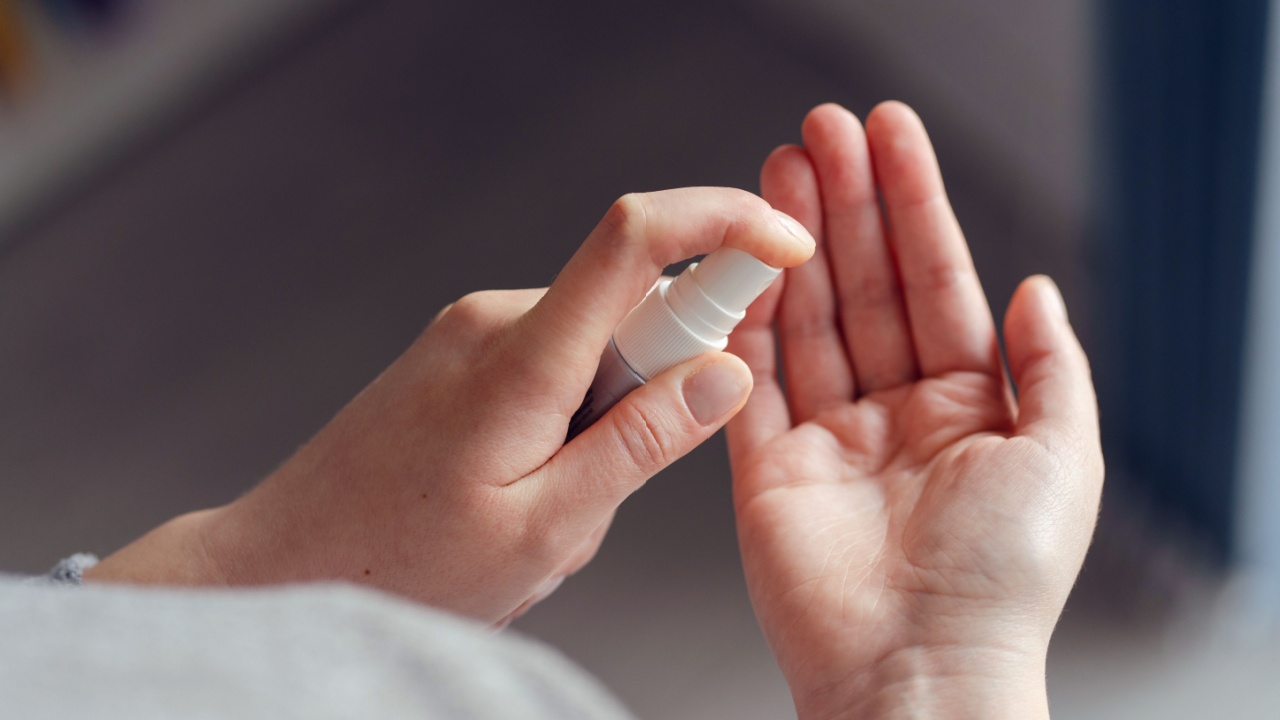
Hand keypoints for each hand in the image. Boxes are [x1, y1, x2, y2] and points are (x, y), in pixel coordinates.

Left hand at [86, 188, 814, 624]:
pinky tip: (519, 485)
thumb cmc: (402, 563)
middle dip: (658, 387)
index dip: (724, 220)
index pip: (636, 237)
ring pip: (597, 346)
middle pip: (631, 305)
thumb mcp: (545, 530)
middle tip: (605, 484)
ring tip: (543, 503)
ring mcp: (473, 331)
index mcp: (521, 357)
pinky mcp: (464, 350)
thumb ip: (641, 444)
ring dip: (608, 418)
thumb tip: (727, 373)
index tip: (786, 243)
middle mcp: (495, 319)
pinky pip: (557, 360)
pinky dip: (572, 416)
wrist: (285, 562)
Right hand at [725, 103, 1102, 718]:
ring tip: (780, 169)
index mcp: (966, 408)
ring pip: (806, 317)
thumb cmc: (1000, 583)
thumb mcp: (1063, 459)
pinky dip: (746, 318)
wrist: (917, 668)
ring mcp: (827, 437)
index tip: (889, 137)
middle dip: (844, 203)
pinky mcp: (767, 466)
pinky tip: (747, 261)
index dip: (913, 205)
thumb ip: (1051, 366)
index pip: (935, 281)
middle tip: (820, 131)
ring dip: (793, 242)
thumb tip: (1038, 289)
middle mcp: (895, 414)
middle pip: (863, 286)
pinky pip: (752, 378)